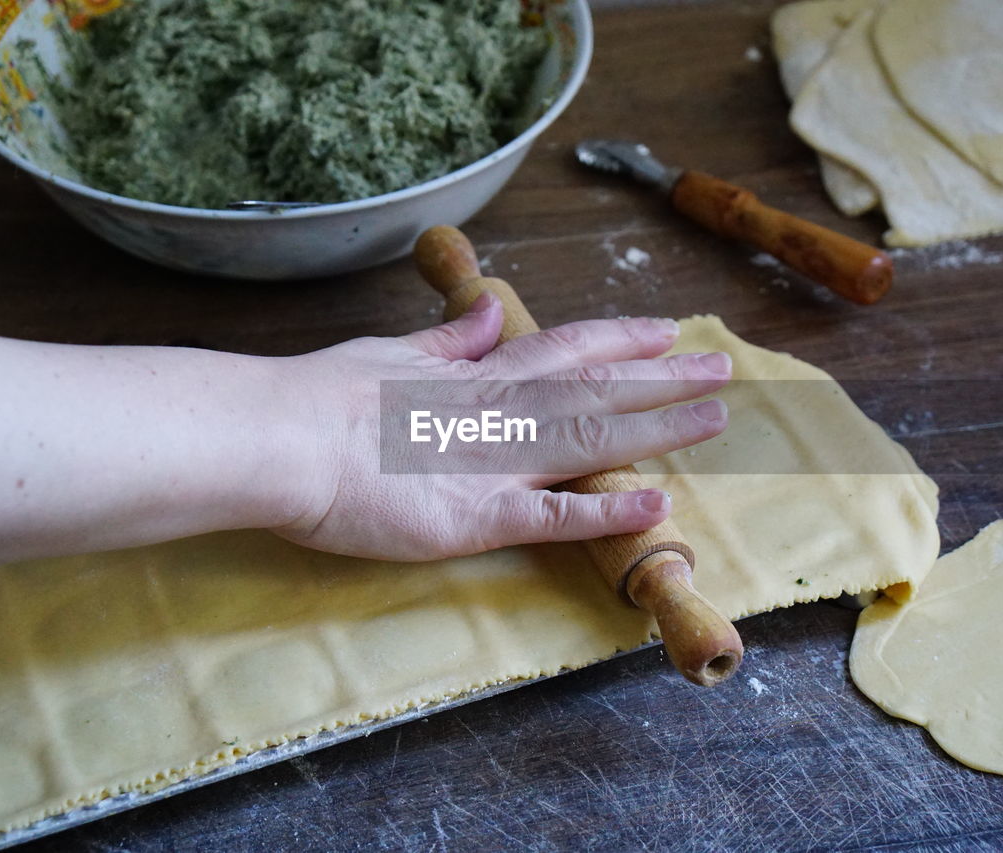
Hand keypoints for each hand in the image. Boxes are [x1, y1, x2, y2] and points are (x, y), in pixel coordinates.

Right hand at [273, 293, 730, 560]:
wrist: (282, 439)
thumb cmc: (325, 396)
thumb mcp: (391, 352)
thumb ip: (448, 341)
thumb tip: (488, 310)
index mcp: (479, 376)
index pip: (566, 349)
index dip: (620, 340)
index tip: (665, 331)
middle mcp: (502, 412)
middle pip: (598, 390)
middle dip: (663, 380)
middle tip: (720, 369)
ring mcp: (497, 464)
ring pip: (593, 440)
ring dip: (658, 429)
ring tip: (714, 419)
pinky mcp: (478, 518)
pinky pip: (554, 517)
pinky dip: (606, 510)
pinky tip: (656, 504)